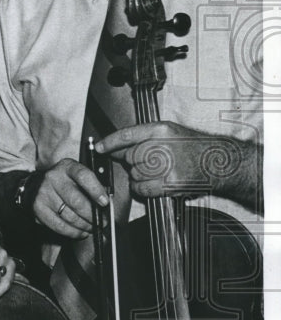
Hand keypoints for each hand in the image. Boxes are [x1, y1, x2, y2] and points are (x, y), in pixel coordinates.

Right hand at [32, 159, 106, 238]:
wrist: (37, 185)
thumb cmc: (65, 183)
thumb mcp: (77, 177)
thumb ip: (92, 186)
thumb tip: (106, 205)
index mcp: (67, 167)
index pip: (83, 176)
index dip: (96, 190)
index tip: (105, 203)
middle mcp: (53, 178)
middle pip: (76, 201)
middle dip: (93, 216)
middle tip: (102, 222)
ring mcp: (43, 193)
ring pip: (70, 216)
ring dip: (85, 226)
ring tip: (92, 228)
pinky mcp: (38, 208)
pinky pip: (59, 226)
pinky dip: (73, 232)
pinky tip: (81, 231)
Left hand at [95, 121, 251, 201]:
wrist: (219, 162)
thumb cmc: (194, 147)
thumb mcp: (171, 132)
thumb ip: (145, 136)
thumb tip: (117, 147)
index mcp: (161, 130)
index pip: (127, 135)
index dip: (109, 142)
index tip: (99, 147)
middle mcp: (163, 146)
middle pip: (129, 157)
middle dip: (132, 162)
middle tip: (146, 164)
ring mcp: (167, 166)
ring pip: (134, 174)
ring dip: (138, 177)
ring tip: (156, 173)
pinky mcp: (170, 184)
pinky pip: (143, 189)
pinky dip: (143, 189)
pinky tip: (153, 184)